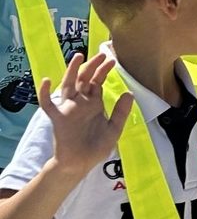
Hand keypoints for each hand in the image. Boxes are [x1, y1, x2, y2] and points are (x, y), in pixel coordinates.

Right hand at [38, 53, 133, 179]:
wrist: (81, 163)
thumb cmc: (96, 147)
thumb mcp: (114, 128)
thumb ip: (121, 112)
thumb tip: (129, 93)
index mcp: (94, 104)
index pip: (97, 83)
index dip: (104, 71)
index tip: (112, 60)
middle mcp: (81, 103)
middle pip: (85, 80)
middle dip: (92, 66)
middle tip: (101, 55)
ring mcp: (68, 109)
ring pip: (68, 85)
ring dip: (72, 71)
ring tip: (77, 57)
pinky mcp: (58, 118)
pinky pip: (48, 104)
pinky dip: (45, 92)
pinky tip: (47, 80)